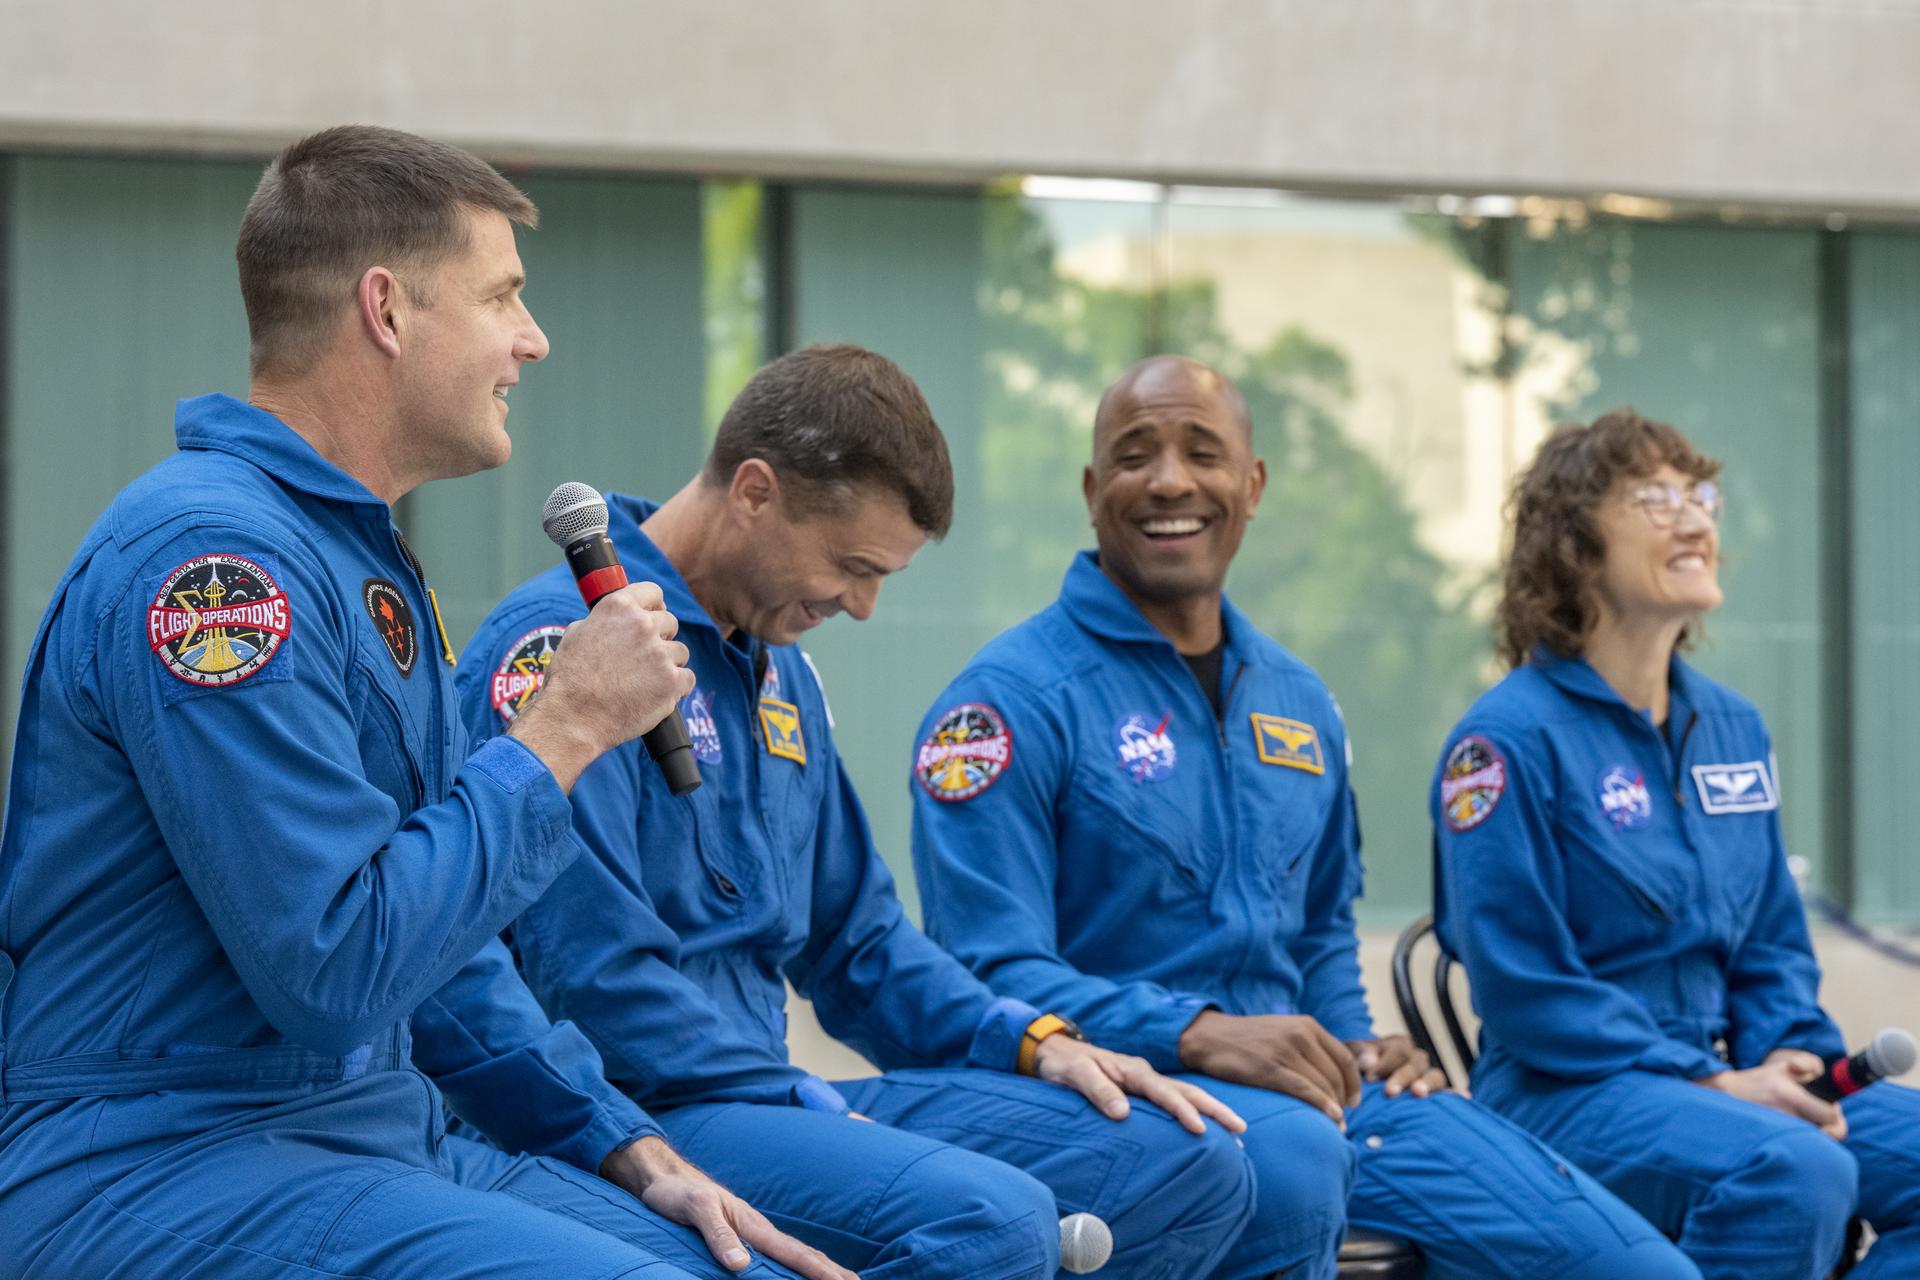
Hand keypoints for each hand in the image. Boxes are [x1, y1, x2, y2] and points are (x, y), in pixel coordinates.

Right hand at [511, 581, 695, 789]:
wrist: (573, 717)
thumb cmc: (569, 679)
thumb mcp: (576, 634)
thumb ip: (602, 620)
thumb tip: (616, 621)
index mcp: (619, 607)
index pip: (653, 592)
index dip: (654, 606)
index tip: (652, 616)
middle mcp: (642, 624)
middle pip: (670, 622)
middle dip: (660, 638)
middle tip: (644, 658)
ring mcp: (660, 653)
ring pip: (680, 652)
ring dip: (668, 664)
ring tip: (645, 681)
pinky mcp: (672, 681)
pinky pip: (688, 678)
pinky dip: (677, 688)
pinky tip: (659, 694)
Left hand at [601, 1136, 857, 1279]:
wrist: (662, 1177)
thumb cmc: (677, 1192)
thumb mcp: (696, 1210)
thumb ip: (718, 1235)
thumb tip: (741, 1265)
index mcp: (754, 1225)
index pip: (796, 1253)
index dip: (822, 1270)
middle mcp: (758, 1230)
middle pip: (803, 1253)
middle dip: (832, 1270)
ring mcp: (750, 1234)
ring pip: (792, 1254)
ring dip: (817, 1268)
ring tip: (839, 1279)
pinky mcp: (738, 1238)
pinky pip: (774, 1255)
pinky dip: (794, 1265)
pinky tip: (795, 1272)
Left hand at [1031, 1035, 1245, 1134]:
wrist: (1055, 1053)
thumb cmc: (1065, 1065)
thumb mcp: (1076, 1074)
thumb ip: (1098, 1090)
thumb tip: (1123, 1112)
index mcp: (1133, 1070)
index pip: (1164, 1092)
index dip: (1183, 1111)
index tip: (1200, 1130)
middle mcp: (1145, 1074)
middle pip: (1187, 1091)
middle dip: (1215, 1109)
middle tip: (1241, 1129)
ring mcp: (1146, 1082)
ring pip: (1185, 1095)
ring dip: (1211, 1111)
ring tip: (1235, 1131)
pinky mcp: (1142, 1092)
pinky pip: (1174, 1101)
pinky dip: (1194, 1112)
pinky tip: (1205, 1127)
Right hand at [1178, 1010, 1359, 1128]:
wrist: (1210, 1038)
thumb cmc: (1248, 1041)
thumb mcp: (1282, 1032)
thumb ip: (1307, 1046)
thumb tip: (1332, 1074)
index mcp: (1307, 1025)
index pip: (1344, 1057)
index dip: (1354, 1083)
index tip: (1354, 1102)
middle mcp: (1300, 1034)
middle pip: (1336, 1074)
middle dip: (1345, 1100)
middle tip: (1344, 1119)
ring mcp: (1285, 1050)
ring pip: (1323, 1084)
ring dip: (1335, 1108)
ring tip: (1337, 1125)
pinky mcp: (1270, 1068)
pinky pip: (1305, 1090)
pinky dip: (1322, 1105)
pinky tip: (1331, 1117)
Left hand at [1347, 1035, 1450, 1098]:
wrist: (1362, 1079)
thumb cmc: (1356, 1065)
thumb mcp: (1351, 1054)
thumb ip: (1359, 1054)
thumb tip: (1369, 1063)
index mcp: (1398, 1044)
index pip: (1398, 1050)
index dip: (1385, 1063)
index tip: (1370, 1077)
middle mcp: (1416, 1058)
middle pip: (1417, 1063)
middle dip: (1403, 1077)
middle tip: (1389, 1092)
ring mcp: (1426, 1076)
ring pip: (1435, 1076)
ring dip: (1427, 1085)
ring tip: (1418, 1094)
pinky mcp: (1432, 1093)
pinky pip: (1447, 1093)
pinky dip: (1455, 1094)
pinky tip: (1463, 1098)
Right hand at [1696, 1053, 1846, 1140]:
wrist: (1726, 1096)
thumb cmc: (1759, 1081)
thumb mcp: (1783, 1066)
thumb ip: (1809, 1064)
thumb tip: (1822, 1073)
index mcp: (1790, 1096)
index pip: (1830, 1116)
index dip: (1836, 1114)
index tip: (1830, 1108)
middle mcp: (1786, 1116)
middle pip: (1829, 1136)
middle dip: (1831, 1129)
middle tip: (1823, 1121)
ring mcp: (1780, 1131)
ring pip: (1816, 1143)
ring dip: (1816, 1134)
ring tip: (1805, 1123)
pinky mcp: (1774, 1142)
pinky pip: (1801, 1148)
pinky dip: (1803, 1141)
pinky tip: (1794, 1131)